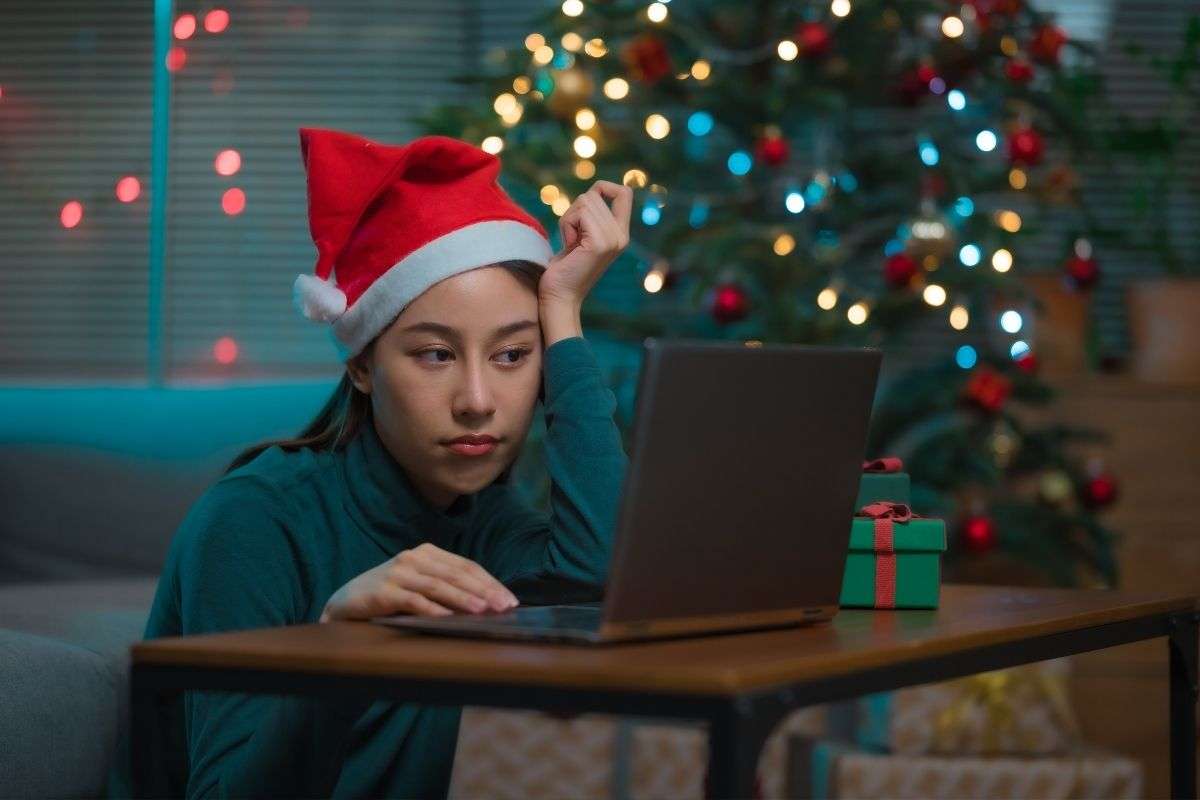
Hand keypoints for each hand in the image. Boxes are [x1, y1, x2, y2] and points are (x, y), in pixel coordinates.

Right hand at [318, 543, 518, 621]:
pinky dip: (433, 609)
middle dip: (484, 591)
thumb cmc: (389, 597)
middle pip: (457, 574)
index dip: (490, 582)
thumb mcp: (419, 587)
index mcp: (427, 553)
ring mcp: (398, 572)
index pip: (466, 566)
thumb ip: (446, 589)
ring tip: (484, 611)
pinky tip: (449, 618)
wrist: (345, 604)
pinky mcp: (384, 591)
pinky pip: (413, 600)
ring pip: (439, 586)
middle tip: (505, 607)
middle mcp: (414, 558)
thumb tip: (486, 604)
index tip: (510, 600)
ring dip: (464, 598)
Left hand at [539, 180, 632, 310]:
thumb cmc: (565, 268)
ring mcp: (613, 239)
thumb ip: (591, 217)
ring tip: (571, 243)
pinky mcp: (599, 243)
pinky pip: (579, 214)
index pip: (624, 193)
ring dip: (569, 219)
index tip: (585, 205)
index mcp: (620, 234)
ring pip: (585, 201)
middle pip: (594, 194)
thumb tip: (593, 193)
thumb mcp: (582, 237)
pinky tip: (569, 245)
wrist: (560, 297)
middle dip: (574, 211)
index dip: (603, 187)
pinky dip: (567, 225)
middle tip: (572, 238)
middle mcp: (622, 236)